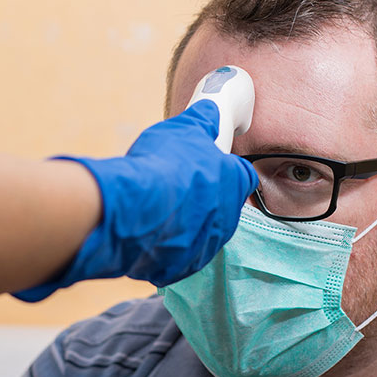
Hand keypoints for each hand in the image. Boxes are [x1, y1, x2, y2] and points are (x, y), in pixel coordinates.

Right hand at [14, 99, 257, 300]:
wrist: (134, 209)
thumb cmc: (162, 165)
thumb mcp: (183, 129)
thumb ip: (203, 120)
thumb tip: (212, 111)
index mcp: (233, 182)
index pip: (242, 175)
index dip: (226, 169)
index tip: (209, 165)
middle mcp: (228, 217)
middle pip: (222, 206)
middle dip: (203, 197)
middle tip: (177, 186)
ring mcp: (206, 245)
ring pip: (201, 232)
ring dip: (186, 222)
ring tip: (159, 209)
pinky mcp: (183, 265)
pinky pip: (179, 254)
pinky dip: (167, 244)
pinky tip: (148, 230)